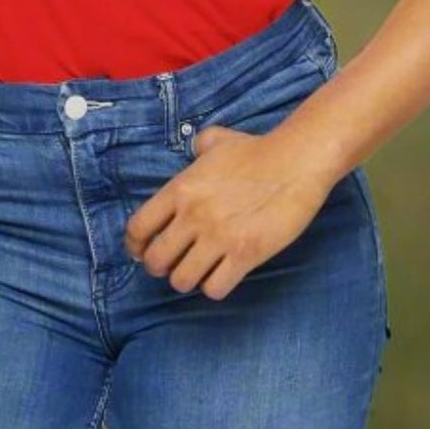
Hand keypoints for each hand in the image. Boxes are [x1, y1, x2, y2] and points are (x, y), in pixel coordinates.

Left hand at [123, 124, 332, 301]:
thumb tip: (192, 149)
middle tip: (171, 265)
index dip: (135, 246)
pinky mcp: (246, 254)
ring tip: (196, 272)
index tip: (140, 252)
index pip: (138, 228)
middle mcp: (193, 216)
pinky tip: (221, 275)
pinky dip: (214, 287)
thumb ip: (196, 147)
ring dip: (186, 280)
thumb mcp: (214, 141)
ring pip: (182, 280)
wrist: (295, 162)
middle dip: (159, 268)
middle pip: (156, 260)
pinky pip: (215, 288)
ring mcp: (218, 237)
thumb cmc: (256, 150)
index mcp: (179, 189)